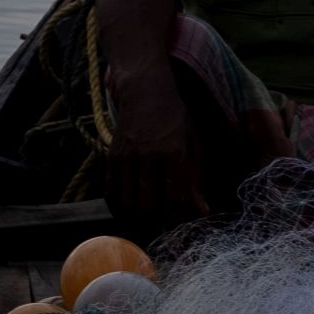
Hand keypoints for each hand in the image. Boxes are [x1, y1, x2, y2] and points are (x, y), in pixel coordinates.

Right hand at [102, 73, 210, 232]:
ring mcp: (126, 156)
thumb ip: (196, 180)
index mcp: (174, 152)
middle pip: (148, 206)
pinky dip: (119, 207)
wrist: (145, 90)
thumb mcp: (194, 144)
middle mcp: (148, 155)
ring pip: (127, 203)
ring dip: (138, 217)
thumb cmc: (177, 118)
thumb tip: (202, 213)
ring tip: (149, 215)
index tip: (182, 222)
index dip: (178, 218)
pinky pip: (110, 193)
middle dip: (158, 221)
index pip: (175, 200)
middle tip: (164, 221)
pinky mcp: (111, 156)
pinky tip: (130, 207)